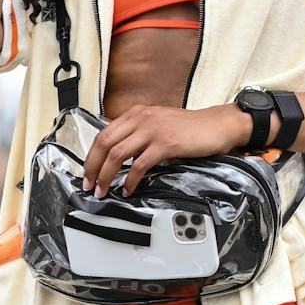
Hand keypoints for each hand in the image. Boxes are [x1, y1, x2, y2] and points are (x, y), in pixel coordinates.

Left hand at [81, 103, 250, 198]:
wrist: (216, 125)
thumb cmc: (189, 129)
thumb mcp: (157, 125)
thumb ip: (138, 135)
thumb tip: (119, 157)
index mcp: (136, 113)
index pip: (103, 134)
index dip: (92, 156)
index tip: (88, 173)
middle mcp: (141, 118)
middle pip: (104, 143)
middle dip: (93, 168)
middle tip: (90, 185)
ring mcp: (152, 130)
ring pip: (117, 154)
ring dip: (107, 176)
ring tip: (104, 190)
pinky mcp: (165, 144)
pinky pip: (139, 165)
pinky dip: (131, 181)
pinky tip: (129, 189)